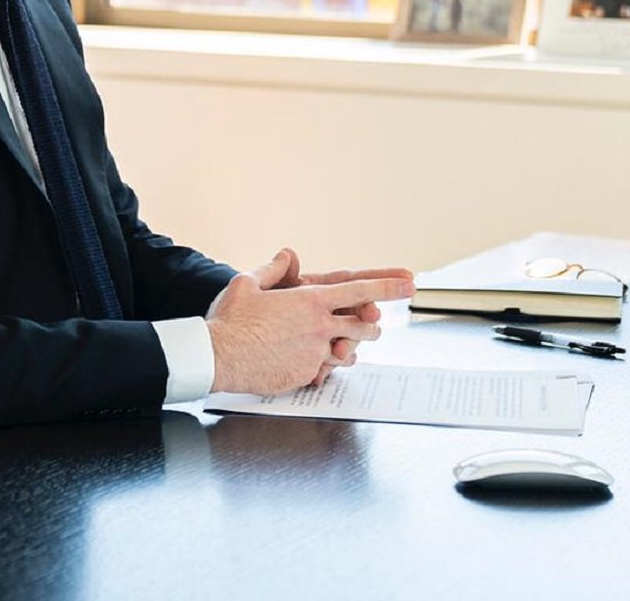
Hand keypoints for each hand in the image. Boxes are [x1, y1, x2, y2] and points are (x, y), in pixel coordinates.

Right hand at [206, 251, 413, 394]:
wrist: (218, 356)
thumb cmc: (231, 319)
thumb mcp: (249, 283)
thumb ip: (274, 268)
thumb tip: (289, 255)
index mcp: (310, 300)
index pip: (360, 290)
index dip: (389, 285)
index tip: (410, 284)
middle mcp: (319, 326)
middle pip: (364, 325)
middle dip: (372, 324)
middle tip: (373, 323)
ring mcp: (315, 353)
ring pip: (348, 351)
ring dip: (350, 347)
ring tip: (341, 345)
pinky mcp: (306, 374)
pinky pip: (326, 370)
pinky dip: (323, 365)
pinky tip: (309, 362)